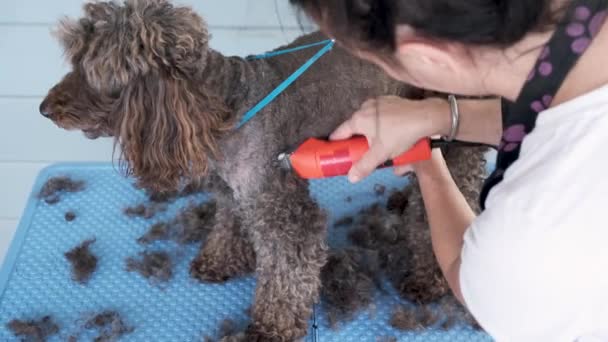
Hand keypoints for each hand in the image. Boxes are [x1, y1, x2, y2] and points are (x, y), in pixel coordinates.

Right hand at [331, 96, 449, 182]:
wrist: (426, 117)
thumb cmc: (401, 134)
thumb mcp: (381, 154)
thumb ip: (364, 166)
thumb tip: (351, 178)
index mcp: (359, 119)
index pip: (340, 133)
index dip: (336, 144)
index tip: (335, 151)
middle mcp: (365, 107)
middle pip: (354, 126)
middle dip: (356, 139)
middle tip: (361, 152)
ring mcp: (378, 102)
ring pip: (367, 120)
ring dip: (369, 131)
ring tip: (378, 143)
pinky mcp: (389, 100)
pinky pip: (378, 114)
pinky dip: (379, 123)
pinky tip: (389, 132)